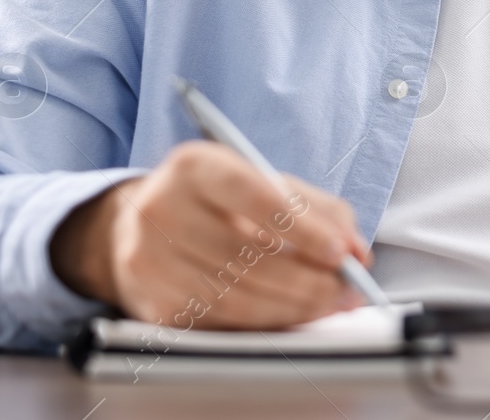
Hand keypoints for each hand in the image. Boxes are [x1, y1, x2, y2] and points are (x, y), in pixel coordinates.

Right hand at [50, 140, 371, 329]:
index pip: (255, 197)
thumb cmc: (212, 202)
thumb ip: (315, 208)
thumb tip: (356, 250)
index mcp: (194, 167)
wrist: (133, 229)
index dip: (304, 229)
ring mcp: (152, 263)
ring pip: (240, 298)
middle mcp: (162, 211)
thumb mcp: (259, 181)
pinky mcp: (154, 307)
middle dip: (312, 280)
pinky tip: (295, 313)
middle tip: (351, 289)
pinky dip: (269, 322)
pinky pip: (225, 323)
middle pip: (250, 258)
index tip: (342, 252)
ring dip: (297, 307)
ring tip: (333, 303)